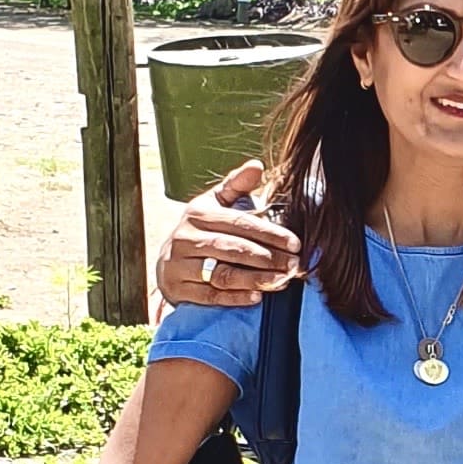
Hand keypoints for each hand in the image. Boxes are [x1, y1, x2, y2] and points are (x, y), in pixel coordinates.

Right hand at [157, 161, 303, 312]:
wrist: (167, 261)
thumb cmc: (199, 230)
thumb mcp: (213, 204)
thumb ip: (236, 185)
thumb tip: (257, 165)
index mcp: (198, 214)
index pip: (240, 223)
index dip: (269, 234)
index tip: (295, 244)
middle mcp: (186, 238)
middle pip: (233, 249)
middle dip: (268, 258)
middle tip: (293, 266)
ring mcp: (180, 265)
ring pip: (223, 274)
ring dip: (256, 279)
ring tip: (280, 281)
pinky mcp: (179, 289)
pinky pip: (211, 295)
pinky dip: (235, 297)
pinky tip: (257, 296)